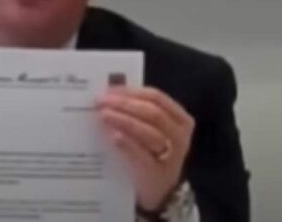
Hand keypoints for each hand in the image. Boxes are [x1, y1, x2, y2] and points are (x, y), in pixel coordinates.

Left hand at [96, 87, 194, 211]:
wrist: (157, 192)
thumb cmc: (150, 153)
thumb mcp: (151, 131)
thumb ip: (137, 113)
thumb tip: (109, 94)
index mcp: (180, 119)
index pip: (156, 97)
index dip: (132, 91)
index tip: (109, 89)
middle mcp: (180, 136)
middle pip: (152, 113)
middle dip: (125, 104)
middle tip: (101, 101)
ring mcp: (172, 157)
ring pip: (149, 132)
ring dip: (124, 120)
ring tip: (104, 115)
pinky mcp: (158, 175)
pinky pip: (142, 156)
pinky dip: (128, 144)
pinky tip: (114, 136)